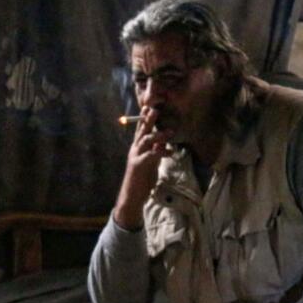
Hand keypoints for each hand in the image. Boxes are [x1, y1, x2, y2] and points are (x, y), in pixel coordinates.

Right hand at [112, 107, 172, 229]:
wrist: (132, 196)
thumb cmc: (142, 179)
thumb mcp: (151, 163)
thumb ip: (155, 151)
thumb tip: (163, 142)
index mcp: (137, 147)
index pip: (140, 129)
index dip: (144, 118)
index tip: (150, 106)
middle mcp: (134, 149)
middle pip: (141, 131)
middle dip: (148, 119)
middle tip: (155, 109)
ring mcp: (135, 157)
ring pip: (145, 140)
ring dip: (158, 135)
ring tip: (170, 132)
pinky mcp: (138, 166)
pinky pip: (151, 156)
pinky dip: (161, 152)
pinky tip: (170, 152)